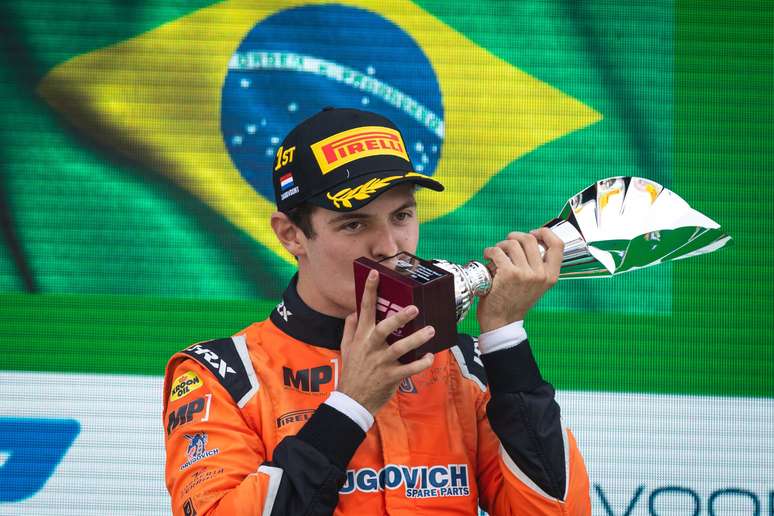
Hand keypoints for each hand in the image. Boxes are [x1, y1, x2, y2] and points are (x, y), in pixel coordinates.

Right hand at [337, 269, 435, 414]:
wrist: (352, 401)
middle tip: (414, 308)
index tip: (376, 275)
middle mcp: (371, 348)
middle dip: (399, 318)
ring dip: (416, 339)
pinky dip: (421, 363)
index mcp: (361, 337)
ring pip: (400, 348)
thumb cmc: (352, 372)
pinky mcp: (391, 377)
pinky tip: (430, 356)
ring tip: (430, 330)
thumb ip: (350, 329)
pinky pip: (409, 369)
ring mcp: (381, 363)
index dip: (370, 291)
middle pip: (384, 328)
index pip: (365, 310)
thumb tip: (353, 312)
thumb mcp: (346, 348)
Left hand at [476, 228, 563, 331]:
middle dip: (515, 237)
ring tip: (497, 253)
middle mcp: (541, 274)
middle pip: (530, 239)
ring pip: (512, 243)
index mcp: (552, 276)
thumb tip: (531, 240)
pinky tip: (488, 257)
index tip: (533, 233)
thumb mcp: (537, 285)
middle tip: (507, 244)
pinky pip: (497, 251)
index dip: (545, 233)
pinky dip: (489, 251)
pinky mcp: (508, 274)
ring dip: (501, 245)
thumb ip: (538, 266)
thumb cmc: (516, 301)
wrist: (502, 321)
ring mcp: (525, 274)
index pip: (558, 245)